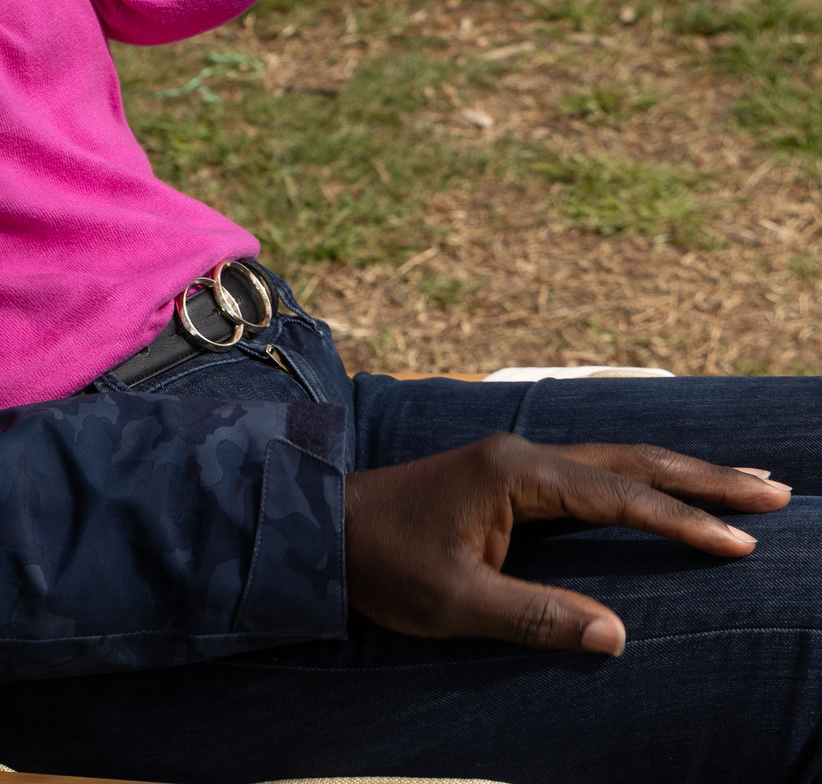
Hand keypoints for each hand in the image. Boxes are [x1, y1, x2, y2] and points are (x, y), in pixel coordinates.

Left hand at [347, 434, 789, 652]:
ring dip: (679, 473)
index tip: (740, 542)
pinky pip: (592, 475)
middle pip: (630, 461)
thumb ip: (534, 616)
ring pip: (615, 463)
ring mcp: (514, 462)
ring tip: (744, 482)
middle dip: (704, 477)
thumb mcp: (453, 602)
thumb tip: (616, 635)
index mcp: (513, 474)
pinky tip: (664, 489)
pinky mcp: (507, 477)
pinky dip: (640, 481)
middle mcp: (520, 455)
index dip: (682, 520)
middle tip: (775, 492)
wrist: (317, 530)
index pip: (618, 496)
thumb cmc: (379, 564)